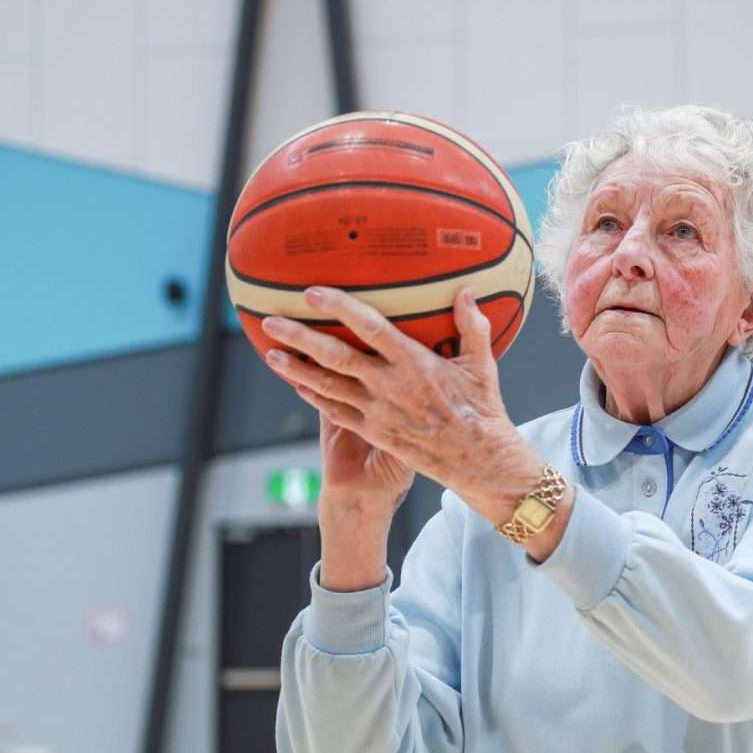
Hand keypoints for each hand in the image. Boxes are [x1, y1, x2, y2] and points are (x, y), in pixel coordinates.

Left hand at [261, 287, 542, 523]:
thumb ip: (473, 327)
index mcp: (414, 363)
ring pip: (328, 386)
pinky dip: (314, 397)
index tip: (313, 294)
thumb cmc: (481, 409)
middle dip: (300, 337)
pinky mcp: (374, 431)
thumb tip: (466, 294)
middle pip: (335, 357)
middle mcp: (389, 386)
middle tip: (271, 322)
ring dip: (297, 369)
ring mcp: (377, 411)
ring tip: (271, 354)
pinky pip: (336, 412)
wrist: (476, 459)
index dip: (339, 308)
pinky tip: (299, 384)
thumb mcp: (482, 365)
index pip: (370, 327)